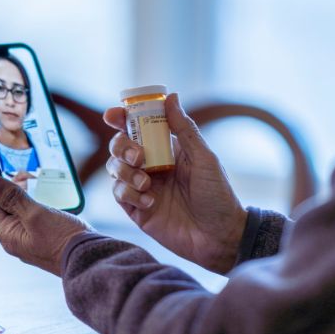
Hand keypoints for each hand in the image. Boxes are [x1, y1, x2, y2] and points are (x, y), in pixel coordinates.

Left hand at [0, 152, 90, 276]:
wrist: (90, 259)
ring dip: (12, 186)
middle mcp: (14, 236)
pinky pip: (28, 210)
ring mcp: (28, 235)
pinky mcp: (43, 232)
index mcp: (7, 235)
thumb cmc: (64, 240)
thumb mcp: (36, 215)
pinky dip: (28, 194)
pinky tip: (37, 185)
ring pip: (13, 206)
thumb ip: (12, 198)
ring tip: (18, 167)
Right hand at [104, 93, 246, 273]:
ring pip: (114, 169)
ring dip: (125, 171)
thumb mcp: (203, 157)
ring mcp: (142, 187)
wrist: (220, 236)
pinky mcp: (137, 210)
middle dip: (121, 146)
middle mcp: (151, 165)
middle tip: (138, 156)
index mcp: (167, 149)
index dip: (122, 118)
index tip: (113, 115)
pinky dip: (130, 194)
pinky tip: (150, 201)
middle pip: (119, 145)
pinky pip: (119, 194)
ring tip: (146, 182)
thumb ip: (184, 129)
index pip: (138, 127)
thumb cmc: (218, 195)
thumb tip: (171, 97)